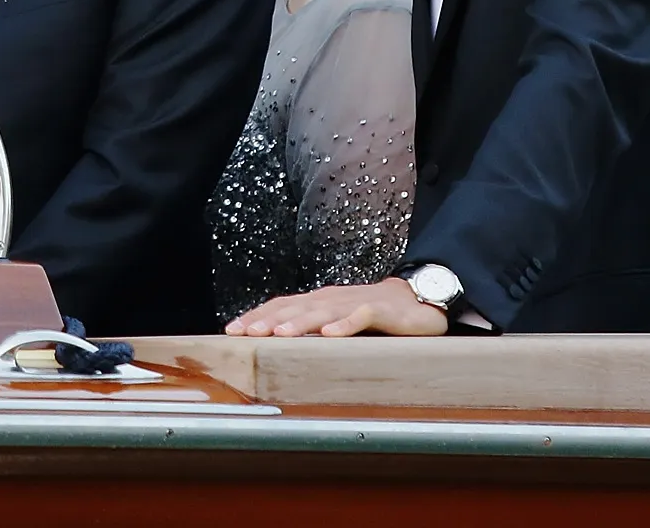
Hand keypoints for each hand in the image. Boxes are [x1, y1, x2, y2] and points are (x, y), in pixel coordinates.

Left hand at [224, 277, 446, 337]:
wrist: (416, 298)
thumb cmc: (371, 313)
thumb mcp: (336, 321)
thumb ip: (311, 330)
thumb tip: (276, 351)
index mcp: (318, 301)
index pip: (281, 306)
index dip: (258, 316)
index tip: (233, 330)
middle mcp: (332, 298)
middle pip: (295, 307)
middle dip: (269, 320)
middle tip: (247, 334)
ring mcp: (355, 302)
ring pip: (323, 310)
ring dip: (300, 322)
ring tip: (280, 335)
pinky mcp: (380, 310)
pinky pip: (361, 316)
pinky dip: (345, 324)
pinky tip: (331, 334)